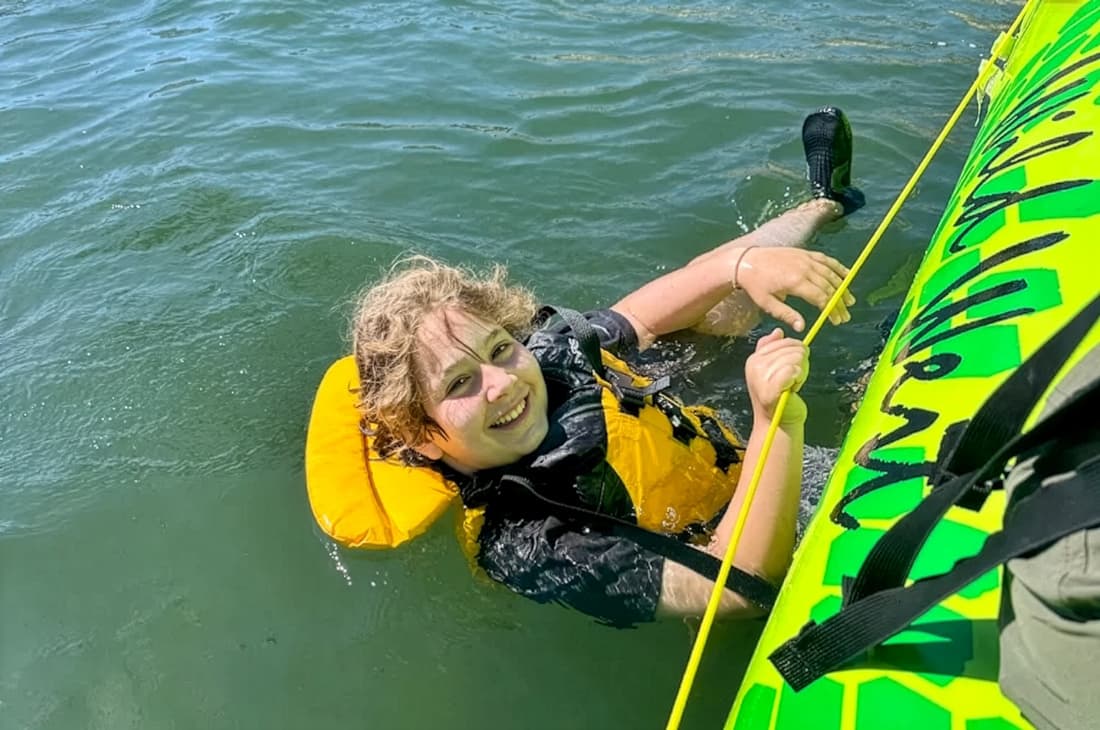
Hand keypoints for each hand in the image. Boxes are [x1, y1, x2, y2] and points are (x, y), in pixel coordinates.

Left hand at [732, 247, 854, 331]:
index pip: (821, 298)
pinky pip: (826, 260)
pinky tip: (847, 275)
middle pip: (829, 287)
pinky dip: (838, 267)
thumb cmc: (755, 284)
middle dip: (839, 303)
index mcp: (795, 282)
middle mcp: (804, 268)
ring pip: (831, 274)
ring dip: (843, 287)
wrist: (746, 261)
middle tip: (845, 315)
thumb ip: (786, 315)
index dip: (831, 310)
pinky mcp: (805, 253)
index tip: (836, 320)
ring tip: (850, 300)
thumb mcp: (767, 303)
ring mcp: (806, 259)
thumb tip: (802, 327)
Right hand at [745, 328, 808, 425]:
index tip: (789, 371)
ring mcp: (761, 377)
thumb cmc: (780, 396)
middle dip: (800, 364)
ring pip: (796, 359)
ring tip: (791, 386)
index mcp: (754, 358)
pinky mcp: (770, 389)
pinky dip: (799, 379)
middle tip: (791, 381)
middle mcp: (754, 365)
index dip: (796, 353)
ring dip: (800, 373)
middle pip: (793, 348)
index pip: (785, 341)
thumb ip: (773, 350)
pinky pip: (793, 371)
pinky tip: (793, 389)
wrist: (778, 423)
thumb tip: (778, 331)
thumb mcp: (774, 369)